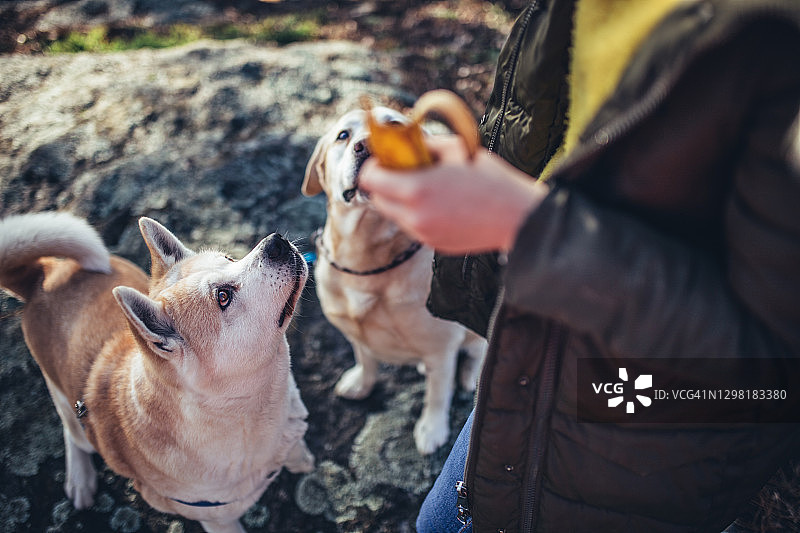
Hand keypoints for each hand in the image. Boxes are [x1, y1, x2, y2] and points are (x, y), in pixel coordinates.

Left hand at [358, 135, 547, 253]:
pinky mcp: (434, 245)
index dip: (374, 166)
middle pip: (378, 200)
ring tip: (428, 188)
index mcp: (415, 190)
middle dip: (385, 184)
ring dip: (402, 201)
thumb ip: (426, 144)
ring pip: (395, 215)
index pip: (370, 179)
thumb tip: (408, 141)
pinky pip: (414, 227)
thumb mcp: (457, 149)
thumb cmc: (492, 181)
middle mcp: (413, 216)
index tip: (384, 159)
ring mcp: (423, 234)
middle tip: (403, 172)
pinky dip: (419, 214)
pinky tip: (442, 204)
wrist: (517, 218)